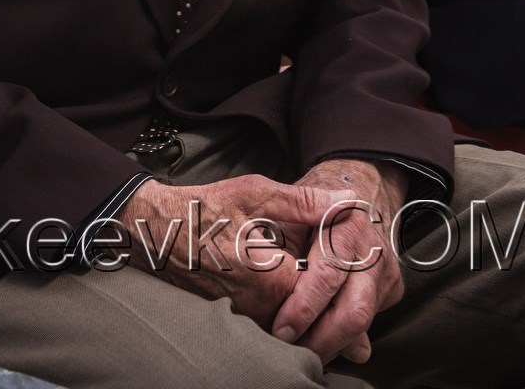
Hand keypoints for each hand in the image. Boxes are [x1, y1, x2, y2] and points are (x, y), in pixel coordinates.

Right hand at [121, 174, 350, 330]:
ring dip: (318, 326)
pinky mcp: (235, 320)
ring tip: (342, 325)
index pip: (326, 293)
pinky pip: (274, 328)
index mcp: (272, 278)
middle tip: (363, 328)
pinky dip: (294, 326)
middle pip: (314, 321)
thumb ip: (305, 201)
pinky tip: (305, 315)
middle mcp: (260, 308)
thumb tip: (346, 200)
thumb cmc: (205, 209)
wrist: (157, 232)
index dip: (350, 286)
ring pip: (295, 330)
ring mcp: (246, 318)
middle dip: (339, 320)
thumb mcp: (256, 193)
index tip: (368, 278)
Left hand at [269, 159, 406, 365]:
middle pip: (353, 311)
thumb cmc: (307, 205)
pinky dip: (343, 336)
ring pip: (363, 323)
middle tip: (291, 350)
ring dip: (330, 343)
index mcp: (346, 221)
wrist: (350, 186)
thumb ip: (283, 249)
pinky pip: (369, 322)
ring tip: (302, 348)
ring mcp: (387, 269)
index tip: (281, 329)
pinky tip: (320, 336)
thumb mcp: (287, 212)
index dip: (302, 308)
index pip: (327, 276)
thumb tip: (287, 294)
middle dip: (320, 339)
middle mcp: (373, 247)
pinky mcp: (393, 287)